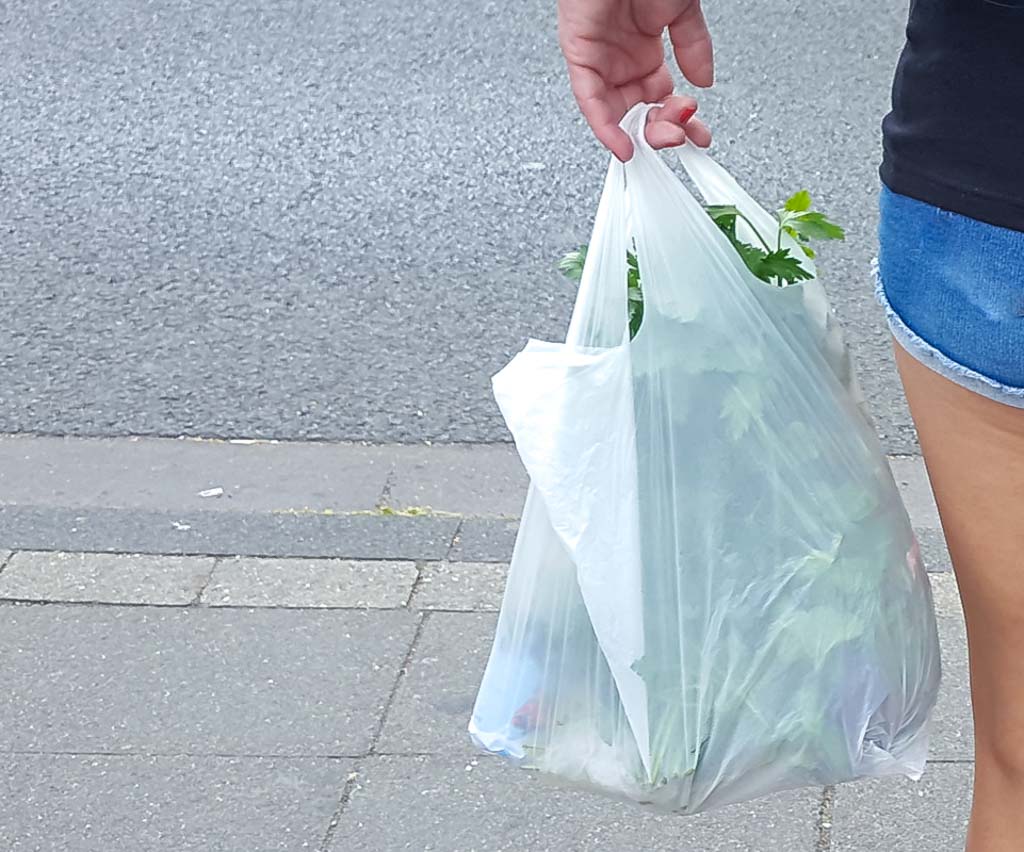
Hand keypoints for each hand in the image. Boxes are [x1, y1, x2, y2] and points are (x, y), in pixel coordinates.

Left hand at [558, 0, 713, 159]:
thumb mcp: (682, 12)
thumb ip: (693, 47)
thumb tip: (704, 81)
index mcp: (643, 51)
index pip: (659, 100)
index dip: (679, 121)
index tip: (697, 136)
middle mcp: (619, 60)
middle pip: (638, 112)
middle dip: (662, 131)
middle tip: (682, 137)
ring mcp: (599, 59)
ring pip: (615, 113)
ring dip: (639, 133)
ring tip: (662, 139)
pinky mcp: (579, 55)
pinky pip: (590, 101)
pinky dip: (606, 127)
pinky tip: (624, 145)